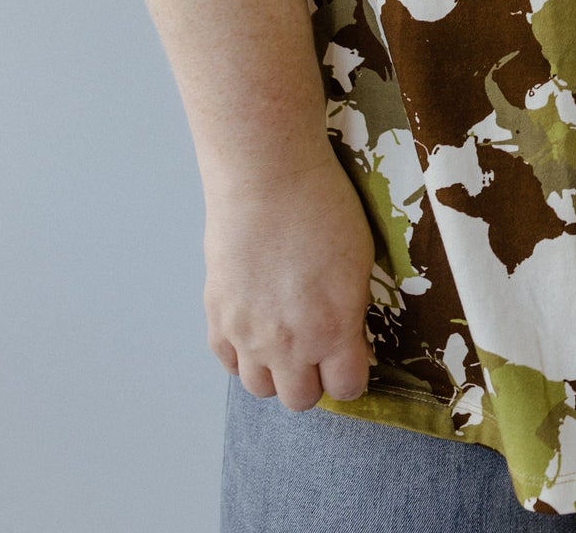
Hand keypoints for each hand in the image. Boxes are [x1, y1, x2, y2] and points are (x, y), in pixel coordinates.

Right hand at [203, 153, 377, 409]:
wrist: (266, 175)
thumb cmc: (323, 205)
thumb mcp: (359, 260)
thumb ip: (350, 310)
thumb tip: (345, 333)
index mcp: (332, 330)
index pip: (346, 388)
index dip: (351, 373)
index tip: (351, 356)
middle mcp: (288, 344)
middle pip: (300, 399)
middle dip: (313, 379)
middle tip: (317, 348)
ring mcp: (246, 334)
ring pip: (260, 388)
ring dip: (275, 372)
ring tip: (283, 339)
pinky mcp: (216, 316)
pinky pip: (227, 361)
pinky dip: (241, 354)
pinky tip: (254, 326)